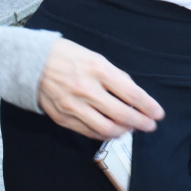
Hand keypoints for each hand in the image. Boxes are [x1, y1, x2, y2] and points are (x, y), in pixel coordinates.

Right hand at [37, 38, 164, 139]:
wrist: (31, 63)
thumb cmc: (67, 56)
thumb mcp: (96, 58)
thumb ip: (116, 77)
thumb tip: (134, 97)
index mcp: (99, 70)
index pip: (132, 94)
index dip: (149, 107)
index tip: (158, 114)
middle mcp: (87, 89)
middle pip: (122, 115)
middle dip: (141, 123)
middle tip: (150, 126)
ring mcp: (73, 106)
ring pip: (107, 129)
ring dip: (124, 131)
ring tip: (131, 128)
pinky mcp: (63, 118)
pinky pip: (89, 132)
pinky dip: (104, 134)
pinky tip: (112, 131)